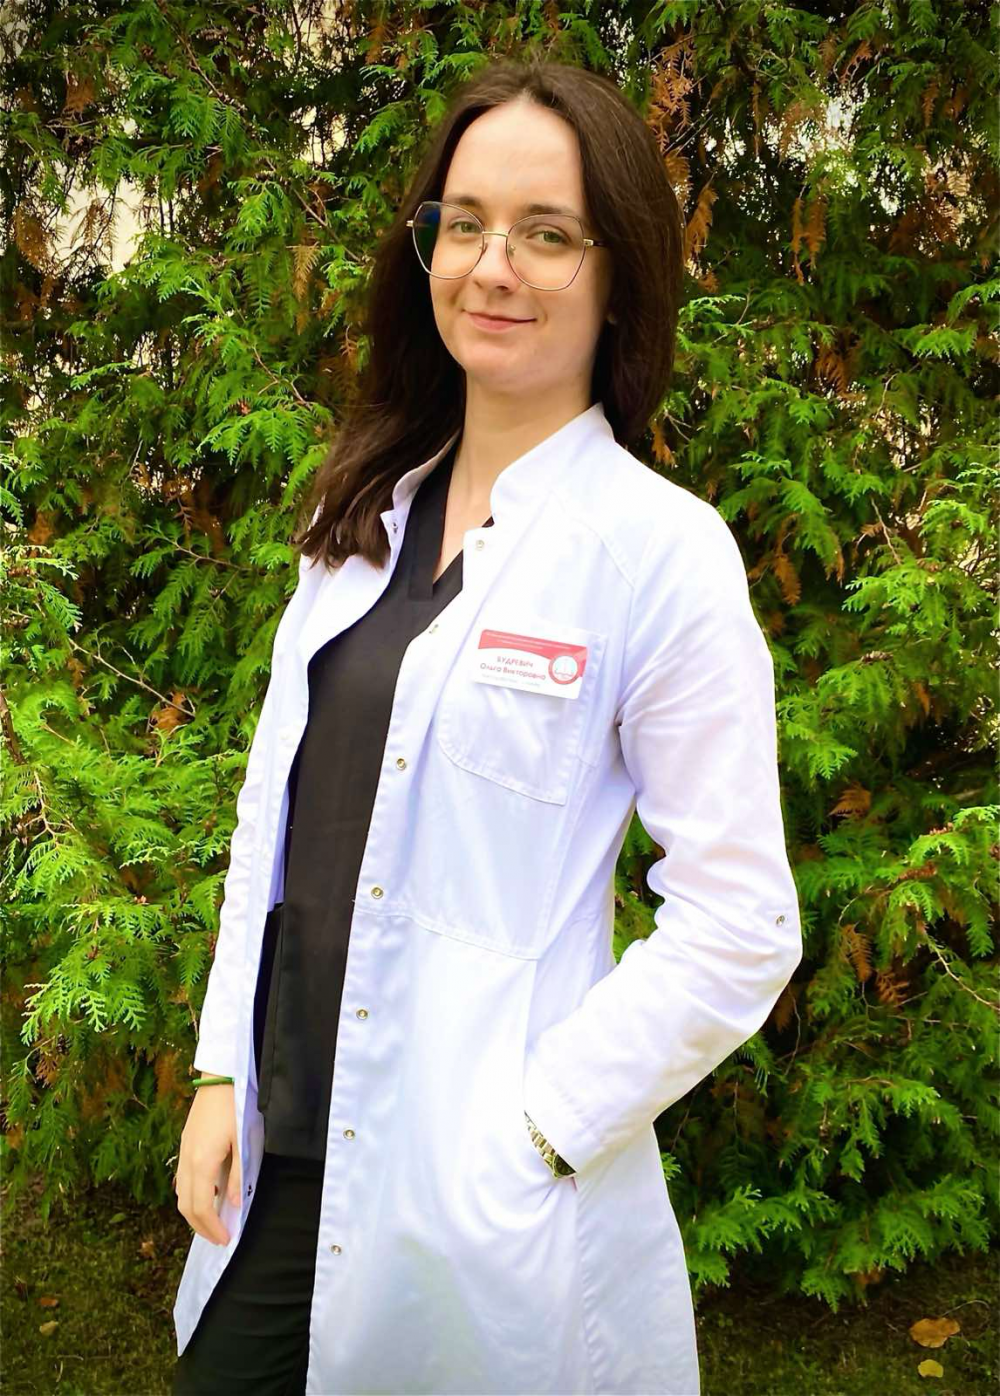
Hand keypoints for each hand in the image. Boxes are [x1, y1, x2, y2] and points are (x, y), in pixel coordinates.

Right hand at [175, 1082, 240, 1244]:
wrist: (220, 1078)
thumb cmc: (237, 1107)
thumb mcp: (244, 1142)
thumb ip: (238, 1175)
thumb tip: (235, 1204)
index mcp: (202, 1163)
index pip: (201, 1207)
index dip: (211, 1228)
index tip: (225, 1239)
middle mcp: (187, 1161)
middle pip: (185, 1206)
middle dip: (200, 1226)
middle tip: (218, 1237)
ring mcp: (184, 1152)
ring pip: (181, 1193)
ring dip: (194, 1213)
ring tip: (213, 1221)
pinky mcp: (186, 1144)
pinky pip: (183, 1179)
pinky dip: (191, 1195)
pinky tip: (208, 1195)